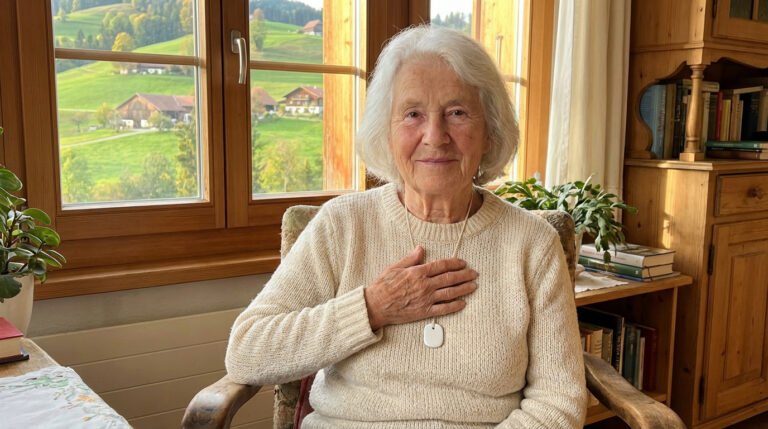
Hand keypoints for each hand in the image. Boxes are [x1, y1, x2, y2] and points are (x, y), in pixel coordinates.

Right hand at [363, 246, 478, 330]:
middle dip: (464, 275)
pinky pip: (443, 309)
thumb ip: (410, 259)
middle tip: (474, 273)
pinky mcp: (424, 312)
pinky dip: (455, 306)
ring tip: (473, 286)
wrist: (376, 306)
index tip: (463, 263)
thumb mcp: (395, 267)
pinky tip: (463, 303)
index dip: (455, 263)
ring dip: (464, 289)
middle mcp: (424, 285)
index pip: (441, 266)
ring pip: (450, 293)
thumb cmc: (383, 286)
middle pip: (450, 278)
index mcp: (418, 272)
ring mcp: (426, 299)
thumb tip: (421, 249)